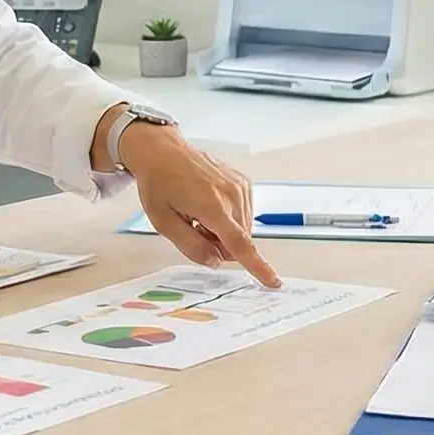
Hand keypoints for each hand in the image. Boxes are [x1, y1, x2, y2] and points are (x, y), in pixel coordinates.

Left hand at [113, 121, 279, 287]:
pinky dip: (228, 218)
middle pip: (238, 242)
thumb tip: (215, 261)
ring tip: (200, 214)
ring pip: (242, 230)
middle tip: (194, 228)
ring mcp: (240, 186)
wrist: (163, 152)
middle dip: (218, 245)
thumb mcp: (163, 222)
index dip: (257, 266)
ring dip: (223, 232)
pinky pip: (243, 215)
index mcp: (211, 206)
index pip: (240, 244)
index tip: (274, 282)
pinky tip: (209, 206)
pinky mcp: (243, 183)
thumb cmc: (159, 184)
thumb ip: (190, 246)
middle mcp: (231, 195)